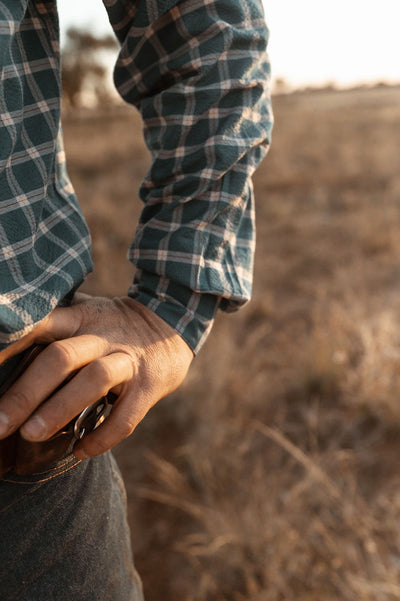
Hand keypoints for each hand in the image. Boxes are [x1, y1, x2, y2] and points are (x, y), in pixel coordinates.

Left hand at [0, 294, 192, 458]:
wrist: (170, 326)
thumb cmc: (111, 327)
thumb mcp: (84, 314)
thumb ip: (53, 327)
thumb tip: (5, 350)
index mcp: (80, 317)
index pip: (40, 326)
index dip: (10, 346)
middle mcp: (102, 336)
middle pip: (62, 358)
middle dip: (27, 393)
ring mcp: (128, 360)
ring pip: (94, 380)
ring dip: (61, 409)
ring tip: (32, 436)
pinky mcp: (149, 385)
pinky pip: (127, 416)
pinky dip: (102, 437)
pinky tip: (80, 451)